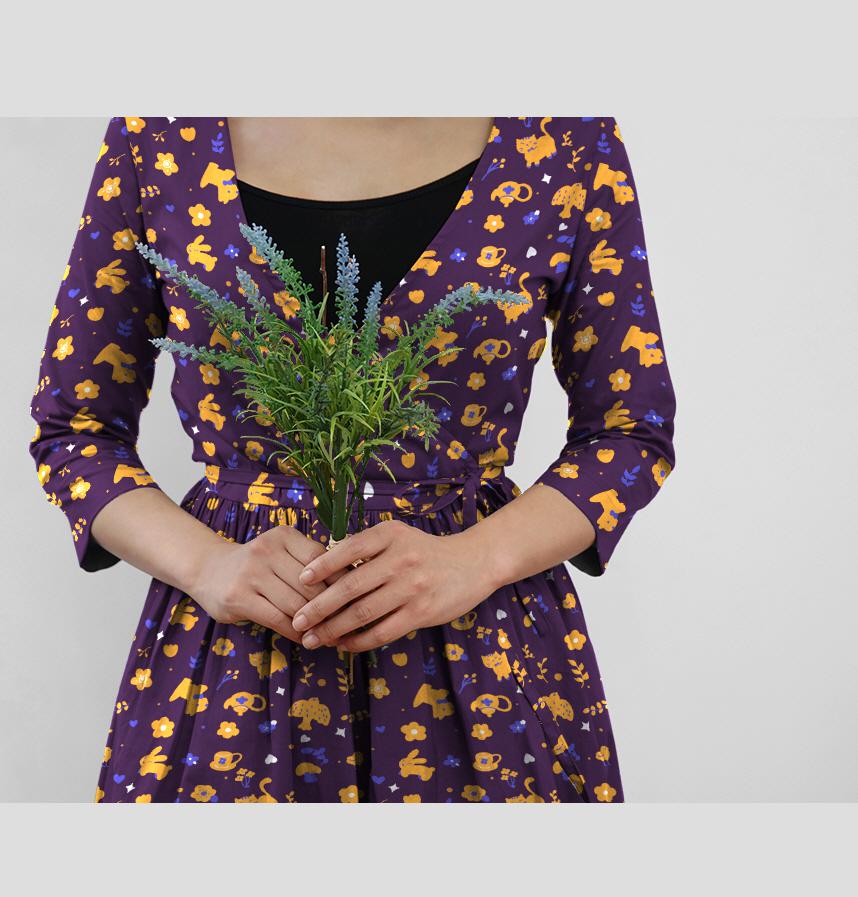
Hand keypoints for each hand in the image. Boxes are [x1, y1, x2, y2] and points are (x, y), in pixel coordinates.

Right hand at [190, 525, 344, 643]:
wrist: (209, 569)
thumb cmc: (258, 564)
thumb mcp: (282, 552)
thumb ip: (310, 563)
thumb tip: (352, 584)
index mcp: (283, 536)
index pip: (322, 559)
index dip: (340, 581)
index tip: (355, 598)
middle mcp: (266, 550)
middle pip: (311, 585)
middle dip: (332, 607)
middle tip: (348, 623)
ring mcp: (251, 573)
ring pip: (296, 604)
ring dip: (315, 623)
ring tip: (330, 634)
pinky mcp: (239, 598)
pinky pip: (278, 619)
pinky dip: (296, 631)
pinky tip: (305, 637)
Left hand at [291, 519, 502, 651]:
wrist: (474, 563)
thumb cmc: (426, 552)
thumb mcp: (398, 537)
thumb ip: (366, 549)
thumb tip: (323, 567)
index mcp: (390, 535)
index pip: (348, 550)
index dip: (321, 566)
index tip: (300, 581)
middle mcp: (400, 559)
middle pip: (349, 586)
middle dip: (319, 606)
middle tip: (298, 620)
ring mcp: (412, 587)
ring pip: (362, 613)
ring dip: (333, 629)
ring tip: (314, 638)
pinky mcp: (422, 613)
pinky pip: (382, 631)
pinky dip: (358, 641)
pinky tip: (343, 645)